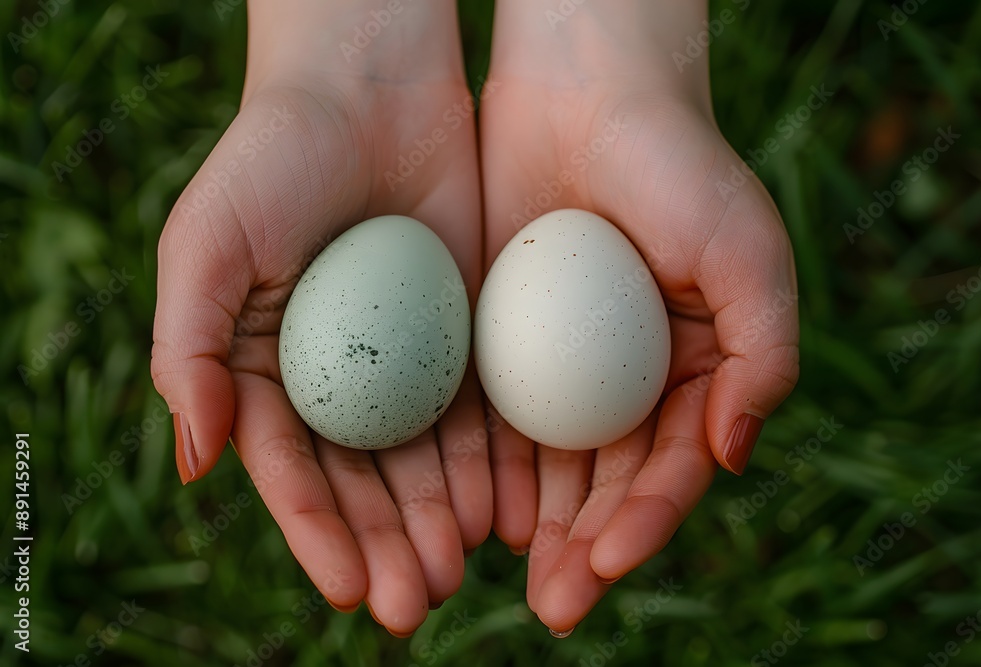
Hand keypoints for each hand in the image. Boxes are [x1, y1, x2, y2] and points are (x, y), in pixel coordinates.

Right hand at [151, 0, 489, 635]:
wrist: (368, 89)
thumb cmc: (272, 159)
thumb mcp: (207, 245)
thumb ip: (189, 350)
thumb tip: (199, 462)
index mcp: (266, 372)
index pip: (292, 471)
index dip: (317, 533)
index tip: (347, 588)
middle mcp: (339, 379)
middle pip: (363, 482)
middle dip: (387, 545)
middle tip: (416, 601)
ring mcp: (407, 361)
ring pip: (425, 460)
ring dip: (441, 520)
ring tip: (463, 568)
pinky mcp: (465, 335)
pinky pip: (480, 410)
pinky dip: (491, 463)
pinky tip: (508, 509)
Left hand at [481, 0, 799, 631]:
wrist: (588, 93)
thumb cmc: (679, 167)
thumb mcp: (746, 253)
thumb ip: (762, 355)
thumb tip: (732, 456)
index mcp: (693, 376)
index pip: (670, 471)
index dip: (643, 525)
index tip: (603, 566)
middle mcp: (627, 382)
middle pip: (606, 487)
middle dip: (582, 550)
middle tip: (550, 605)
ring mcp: (562, 367)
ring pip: (547, 468)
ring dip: (531, 528)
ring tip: (500, 577)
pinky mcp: (500, 341)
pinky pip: (492, 417)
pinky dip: (484, 467)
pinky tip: (467, 508)